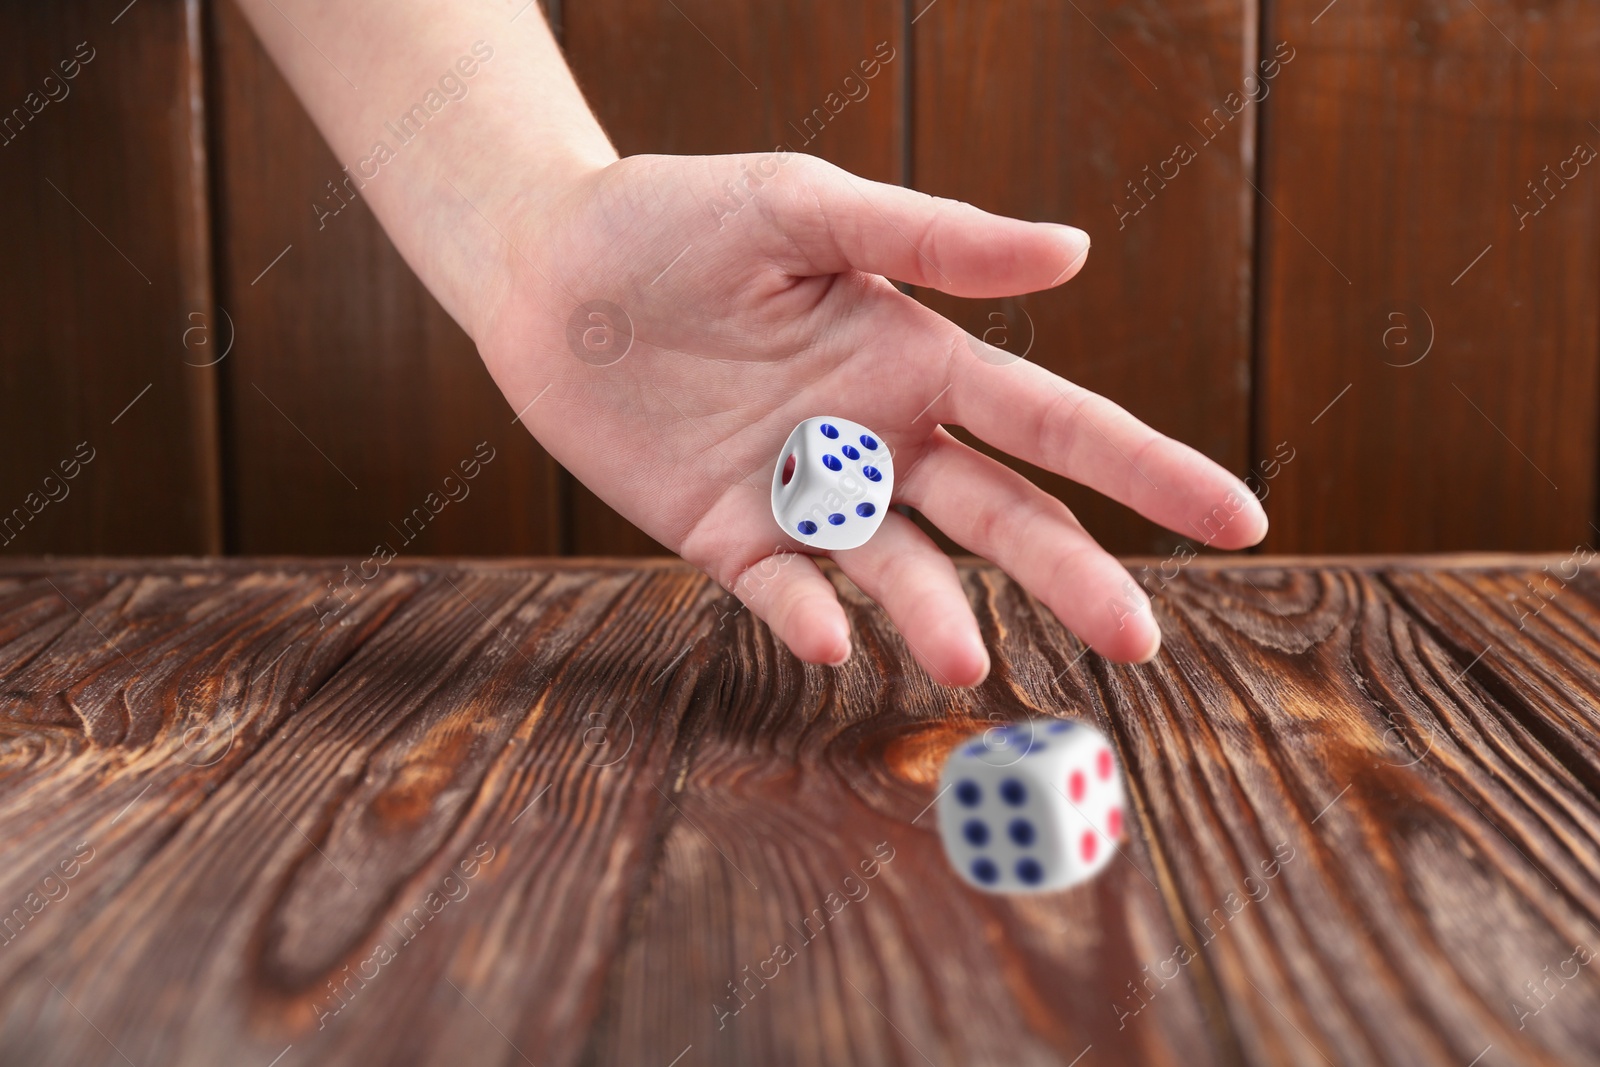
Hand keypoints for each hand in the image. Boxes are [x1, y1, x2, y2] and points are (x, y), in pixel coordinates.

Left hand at [472, 151, 1266, 685]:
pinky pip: (779, 589)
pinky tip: (826, 634)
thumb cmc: (678, 218)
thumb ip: (931, 238)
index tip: (1239, 520)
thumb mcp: (805, 208)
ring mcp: (805, 494)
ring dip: (934, 613)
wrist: (549, 270)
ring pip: (900, 568)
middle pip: (1001, 517)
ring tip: (963, 659)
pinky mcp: (725, 534)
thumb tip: (1075, 254)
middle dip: (1072, 575)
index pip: (1056, 422)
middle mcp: (879, 439)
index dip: (1147, 470)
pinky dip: (804, 614)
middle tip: (1138, 641)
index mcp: (917, 358)